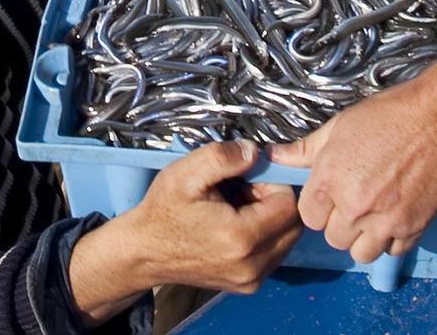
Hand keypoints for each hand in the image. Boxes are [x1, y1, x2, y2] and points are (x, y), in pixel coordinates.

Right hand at [128, 140, 301, 292]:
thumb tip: (255, 152)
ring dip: (271, 218)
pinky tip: (237, 225)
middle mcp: (252, 265)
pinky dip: (264, 235)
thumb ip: (223, 157)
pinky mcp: (247, 285)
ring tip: (238, 208)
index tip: (248, 178)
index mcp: (241, 238)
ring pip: (286, 239)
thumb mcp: (185, 174)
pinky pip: (274, 253)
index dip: (273, 184)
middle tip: (244, 191)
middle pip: (293, 224)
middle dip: (275, 201)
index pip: (288, 204)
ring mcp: (251, 280)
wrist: (143, 252)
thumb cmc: (163, 211)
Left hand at [269, 76, 436, 263]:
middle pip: (333, 238)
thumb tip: (275, 157)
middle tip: (354, 202)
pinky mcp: (413, 226)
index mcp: (330, 179)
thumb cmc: (390, 115)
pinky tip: (394, 216)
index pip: (308, 217)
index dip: (317, 207)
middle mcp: (354, 205)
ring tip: (372, 215)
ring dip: (363, 238)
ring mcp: (385, 220)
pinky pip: (392, 250)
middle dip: (340, 223)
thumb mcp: (340, 125)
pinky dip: (392, 239)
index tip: (329, 197)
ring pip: (361, 253)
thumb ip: (305, 149)